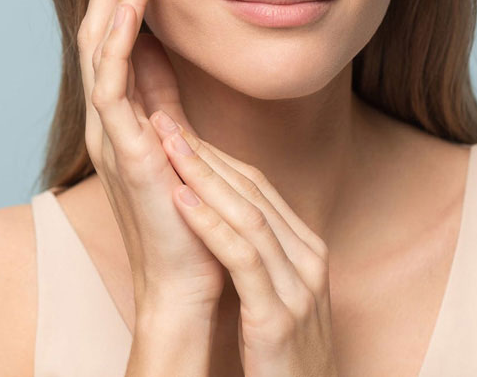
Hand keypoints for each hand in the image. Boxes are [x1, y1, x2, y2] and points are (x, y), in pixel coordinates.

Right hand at [77, 0, 224, 314]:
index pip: (115, 34)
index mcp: (124, 110)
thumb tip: (162, 51)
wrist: (191, 276)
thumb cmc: (187, 209)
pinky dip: (119, 39)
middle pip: (101, 28)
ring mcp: (112, 130)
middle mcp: (110, 114)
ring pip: (101, 45)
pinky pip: (114, 83)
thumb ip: (164, 94)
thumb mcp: (175, 134)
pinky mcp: (124, 149)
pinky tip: (129, 3)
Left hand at [150, 113, 339, 376]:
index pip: (259, 188)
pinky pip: (242, 258)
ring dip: (202, 175)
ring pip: (247, 215)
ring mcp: (298, 288)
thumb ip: (261, 252)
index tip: (181, 131)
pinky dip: (209, 223)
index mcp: (308, 249)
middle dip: (206, 154)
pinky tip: (180, 199)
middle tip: (167, 122)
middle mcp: (309, 260)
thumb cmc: (281, 355)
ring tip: (167, 145)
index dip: (217, 156)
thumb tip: (222, 211)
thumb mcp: (277, 294)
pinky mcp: (277, 318)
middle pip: (253, 192)